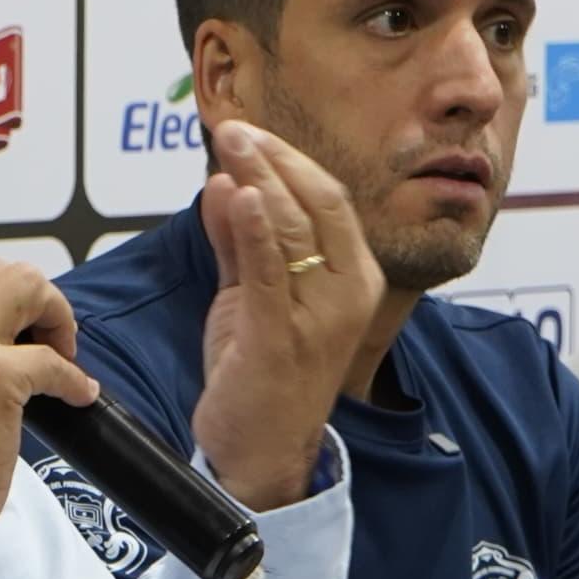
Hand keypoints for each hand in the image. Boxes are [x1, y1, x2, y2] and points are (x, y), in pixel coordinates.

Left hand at [189, 120, 383, 510]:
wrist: (261, 450)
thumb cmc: (265, 370)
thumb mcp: (252, 294)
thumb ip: (240, 240)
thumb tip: (224, 182)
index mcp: (354, 277)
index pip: (330, 200)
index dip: (290, 160)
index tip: (252, 131)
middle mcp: (348, 293)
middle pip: (318, 204)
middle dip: (274, 159)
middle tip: (234, 128)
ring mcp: (319, 318)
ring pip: (292, 229)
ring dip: (257, 179)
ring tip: (229, 143)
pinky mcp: (280, 339)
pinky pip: (268, 272)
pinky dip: (251, 229)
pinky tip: (233, 192)